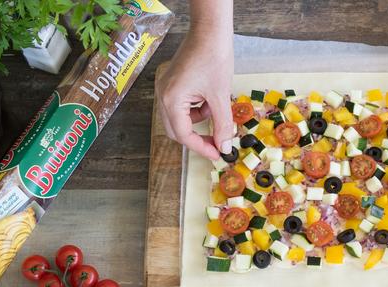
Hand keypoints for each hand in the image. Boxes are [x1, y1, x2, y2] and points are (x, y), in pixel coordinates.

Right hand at [156, 2, 232, 159]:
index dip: (201, 147)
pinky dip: (195, 109)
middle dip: (197, 138)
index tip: (217, 154)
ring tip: (215, 111)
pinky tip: (208, 100)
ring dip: (197, 122)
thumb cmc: (214, 58)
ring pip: (179, 118)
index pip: (183, 134)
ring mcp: (165, 88)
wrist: (210, 31)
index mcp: (171, 99)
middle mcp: (163, 95)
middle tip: (217, 145)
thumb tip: (224, 147)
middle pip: (176, 129)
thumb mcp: (221, 96)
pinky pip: (180, 106)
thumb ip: (222, 124)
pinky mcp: (171, 83)